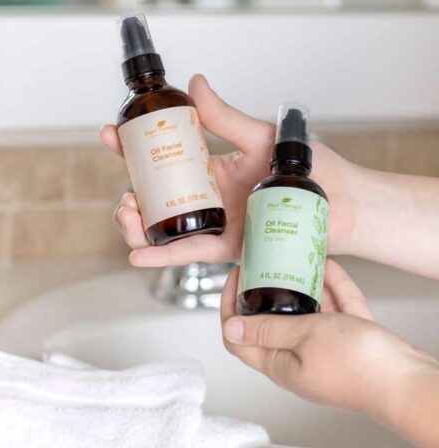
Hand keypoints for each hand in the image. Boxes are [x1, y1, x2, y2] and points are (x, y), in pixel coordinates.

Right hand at [100, 74, 359, 266]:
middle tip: (124, 194)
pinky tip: (136, 255)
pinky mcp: (226, 249)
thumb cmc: (310, 168)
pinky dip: (160, 256)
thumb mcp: (259, 137)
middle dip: (129, 195)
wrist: (343, 204)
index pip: (163, 155)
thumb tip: (195, 83)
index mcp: (210, 167)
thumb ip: (224, 116)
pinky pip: (188, 253)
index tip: (111, 134)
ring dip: (136, 225)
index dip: (132, 146)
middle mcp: (206, 197)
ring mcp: (214, 223)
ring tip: (127, 216)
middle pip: (155, 198)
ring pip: (164, 228)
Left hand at [221, 260, 438, 428]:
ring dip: (301, 286)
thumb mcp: (303, 337)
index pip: (240, 337)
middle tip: (263, 263)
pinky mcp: (351, 339)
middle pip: (272, 320)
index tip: (235, 276)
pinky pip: (336, 308)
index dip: (230, 306)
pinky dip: (332, 288)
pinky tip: (328, 265)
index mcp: (280, 363)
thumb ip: (267, 329)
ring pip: (307, 311)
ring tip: (294, 258)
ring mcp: (327, 348)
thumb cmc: (357, 364)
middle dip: (266, 291)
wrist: (408, 380)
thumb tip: (231, 329)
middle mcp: (300, 358)